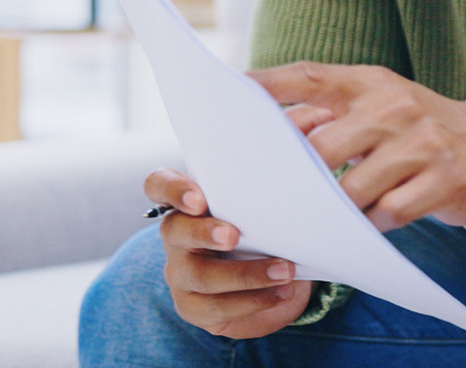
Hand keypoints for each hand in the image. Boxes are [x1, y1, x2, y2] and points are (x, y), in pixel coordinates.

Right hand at [144, 167, 311, 337]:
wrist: (275, 276)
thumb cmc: (267, 227)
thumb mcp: (269, 203)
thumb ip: (274, 181)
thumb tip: (305, 157)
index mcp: (189, 201)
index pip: (160, 184)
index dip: (173, 190)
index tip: (199, 200)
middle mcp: (177, 235)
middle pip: (174, 230)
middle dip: (204, 233)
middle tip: (234, 236)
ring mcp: (181, 272)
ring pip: (200, 275)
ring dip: (246, 274)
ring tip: (284, 271)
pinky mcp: (192, 306)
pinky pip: (216, 307)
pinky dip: (253, 301)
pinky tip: (280, 293)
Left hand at [247, 62, 465, 230]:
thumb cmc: (417, 130)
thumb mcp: (380, 105)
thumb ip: (331, 112)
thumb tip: (265, 131)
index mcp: (371, 84)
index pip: (309, 76)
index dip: (265, 86)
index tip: (228, 96)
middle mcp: (395, 108)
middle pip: (323, 146)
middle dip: (292, 177)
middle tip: (266, 199)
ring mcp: (422, 145)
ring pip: (352, 188)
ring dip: (329, 211)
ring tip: (313, 222)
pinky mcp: (442, 182)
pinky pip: (387, 215)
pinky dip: (367, 227)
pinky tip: (361, 229)